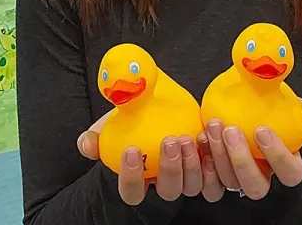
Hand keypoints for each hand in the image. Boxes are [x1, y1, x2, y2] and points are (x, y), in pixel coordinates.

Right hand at [77, 110, 207, 204]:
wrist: (160, 109)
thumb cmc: (134, 121)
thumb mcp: (112, 125)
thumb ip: (96, 136)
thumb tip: (87, 146)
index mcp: (139, 181)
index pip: (132, 193)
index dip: (131, 178)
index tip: (131, 150)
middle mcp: (164, 185)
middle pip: (168, 192)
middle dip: (170, 168)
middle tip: (169, 140)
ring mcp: (187, 181)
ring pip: (192, 188)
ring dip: (192, 165)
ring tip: (189, 137)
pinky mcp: (208, 172)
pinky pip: (214, 182)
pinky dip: (214, 166)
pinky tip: (207, 142)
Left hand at [197, 100, 301, 200]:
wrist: (241, 108)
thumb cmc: (269, 111)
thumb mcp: (290, 106)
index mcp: (285, 165)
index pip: (290, 174)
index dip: (277, 156)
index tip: (262, 130)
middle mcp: (261, 178)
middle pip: (255, 187)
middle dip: (242, 161)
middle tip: (231, 130)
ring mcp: (237, 180)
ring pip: (229, 183)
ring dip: (219, 156)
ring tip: (213, 127)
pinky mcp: (214, 178)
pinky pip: (208, 183)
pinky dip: (201, 164)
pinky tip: (200, 139)